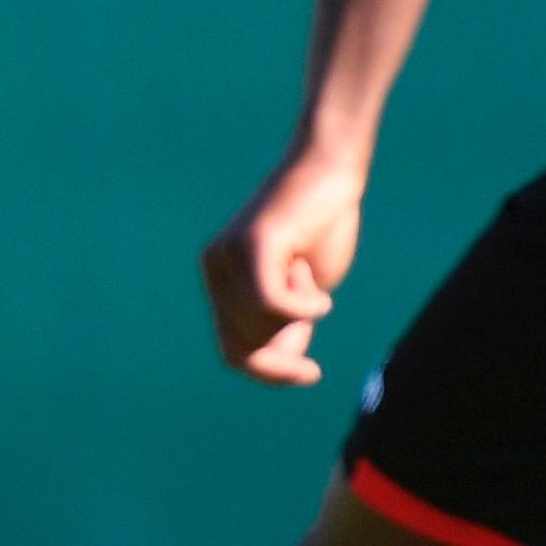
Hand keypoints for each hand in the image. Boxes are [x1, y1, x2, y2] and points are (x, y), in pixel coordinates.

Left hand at [202, 148, 363, 387]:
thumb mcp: (301, 291)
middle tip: (313, 297)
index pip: (233, 351)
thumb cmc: (321, 228)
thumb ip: (285, 324)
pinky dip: (304, 304)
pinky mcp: (251, 245)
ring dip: (300, 311)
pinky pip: (271, 302)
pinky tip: (315, 281)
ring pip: (261, 324)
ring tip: (305, 267)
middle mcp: (214, 268)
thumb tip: (280, 365)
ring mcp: (227, 256)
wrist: (331, 172)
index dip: (271, 372)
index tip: (311, 374)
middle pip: (247, 343)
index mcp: (221, 281)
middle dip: (290, 339)